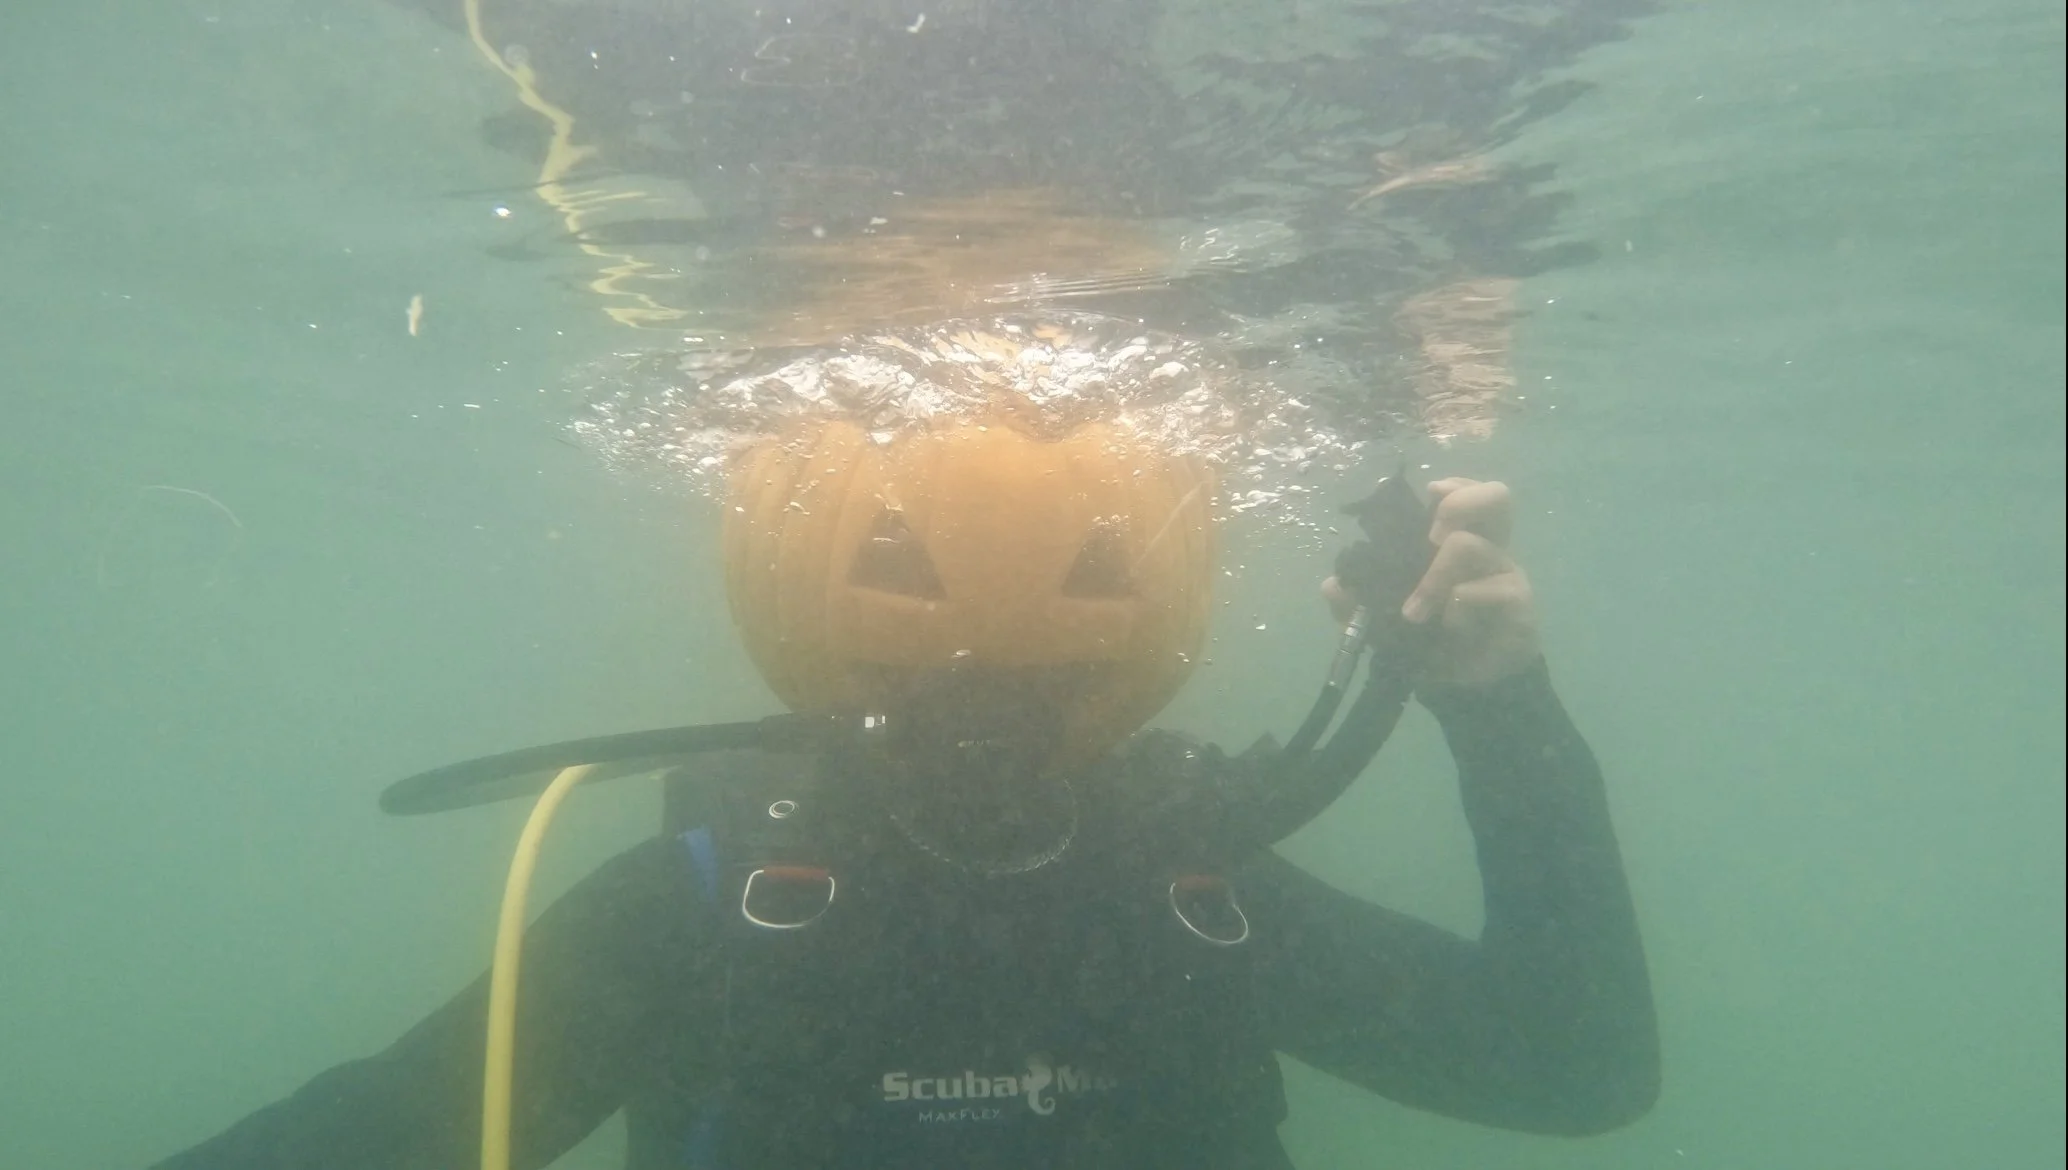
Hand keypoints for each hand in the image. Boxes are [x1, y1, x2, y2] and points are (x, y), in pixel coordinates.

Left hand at [1321, 478, 1539, 690]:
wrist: (1468, 684)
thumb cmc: (1434, 639)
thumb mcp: (1390, 623)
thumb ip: (1360, 605)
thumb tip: (1331, 585)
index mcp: (1461, 541)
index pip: (1470, 493)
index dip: (1454, 485)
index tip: (1430, 493)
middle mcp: (1488, 548)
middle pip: (1496, 496)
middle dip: (1458, 504)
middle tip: (1431, 537)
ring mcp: (1505, 573)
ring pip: (1472, 545)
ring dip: (1433, 575)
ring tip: (1414, 611)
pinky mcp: (1518, 603)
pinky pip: (1485, 590)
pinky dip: (1457, 608)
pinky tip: (1449, 630)